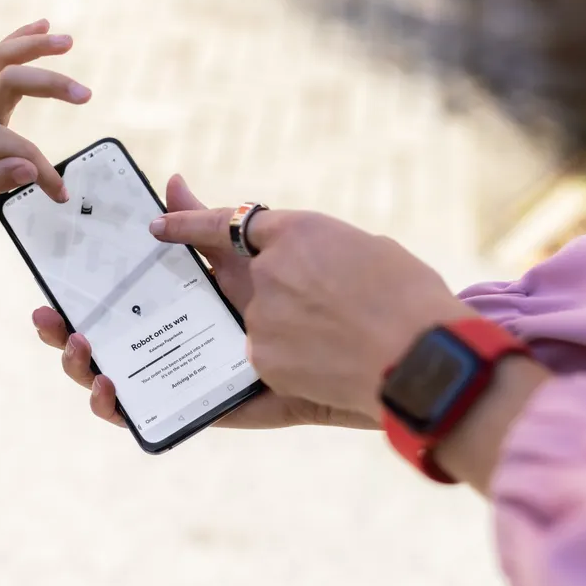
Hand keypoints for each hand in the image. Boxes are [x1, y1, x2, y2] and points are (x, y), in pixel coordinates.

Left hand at [0, 19, 90, 204]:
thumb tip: (29, 169)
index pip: (19, 149)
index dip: (44, 172)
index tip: (60, 194)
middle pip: (12, 80)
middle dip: (50, 83)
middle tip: (85, 95)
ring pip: (5, 58)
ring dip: (36, 45)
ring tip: (68, 41)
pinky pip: (3, 58)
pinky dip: (22, 39)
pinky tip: (44, 25)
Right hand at [31, 175, 379, 430]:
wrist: (398, 341)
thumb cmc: (343, 284)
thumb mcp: (272, 240)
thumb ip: (215, 221)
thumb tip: (169, 181)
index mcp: (197, 294)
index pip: (128, 297)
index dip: (83, 294)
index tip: (49, 289)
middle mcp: (192, 335)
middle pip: (114, 340)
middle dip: (69, 332)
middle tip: (49, 321)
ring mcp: (204, 373)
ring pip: (127, 378)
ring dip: (88, 368)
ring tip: (80, 350)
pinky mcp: (222, 408)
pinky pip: (165, 414)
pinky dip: (128, 410)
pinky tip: (111, 391)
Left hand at [148, 206, 475, 418]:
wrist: (425, 360)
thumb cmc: (415, 303)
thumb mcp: (371, 252)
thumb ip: (324, 256)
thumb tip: (310, 272)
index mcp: (299, 230)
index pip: (230, 220)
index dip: (189, 219)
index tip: (161, 221)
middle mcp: (268, 269)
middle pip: (234, 274)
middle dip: (231, 277)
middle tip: (251, 291)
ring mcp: (260, 316)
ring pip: (257, 321)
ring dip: (288, 330)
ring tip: (342, 340)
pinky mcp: (261, 359)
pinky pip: (265, 357)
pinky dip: (294, 362)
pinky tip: (330, 367)